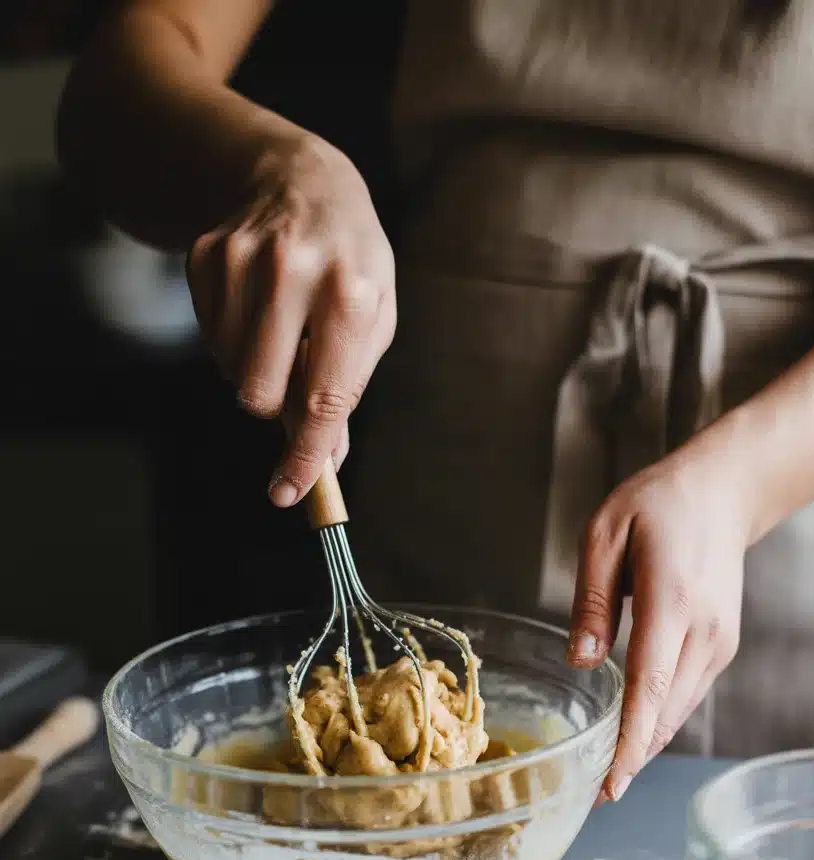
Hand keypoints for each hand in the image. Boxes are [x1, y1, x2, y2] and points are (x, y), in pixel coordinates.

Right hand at [186, 132, 395, 503]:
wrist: (301, 178)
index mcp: (351, 293)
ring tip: (280, 329)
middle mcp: (295, 272)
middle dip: (276, 406)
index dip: (304, 454)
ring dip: (254, 370)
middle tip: (294, 379)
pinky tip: (257, 305)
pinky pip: (209, 337)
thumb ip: (348, 388)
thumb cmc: (350, 263)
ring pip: (230, 370)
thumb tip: (324, 460)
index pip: (324, 397)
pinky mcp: (207, 255)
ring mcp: (244, 259)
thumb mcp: (373, 318)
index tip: (289, 493)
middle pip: (260, 393)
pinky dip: (232, 339)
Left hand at [567, 429, 752, 800]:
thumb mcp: (605, 534)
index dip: (630, 741)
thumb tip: (581, 661)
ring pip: (679, 710)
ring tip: (609, 775)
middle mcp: (703, 630)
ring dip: (646, 744)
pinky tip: (635, 735)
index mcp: (672, 602)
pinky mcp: (720, 646)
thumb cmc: (658, 505)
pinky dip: (660, 720)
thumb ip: (592, 600)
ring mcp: (718, 641)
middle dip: (633, 757)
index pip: (649, 686)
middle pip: (666, 711)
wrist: (723, 492)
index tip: (613, 782)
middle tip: (595, 794)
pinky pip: (686, 694)